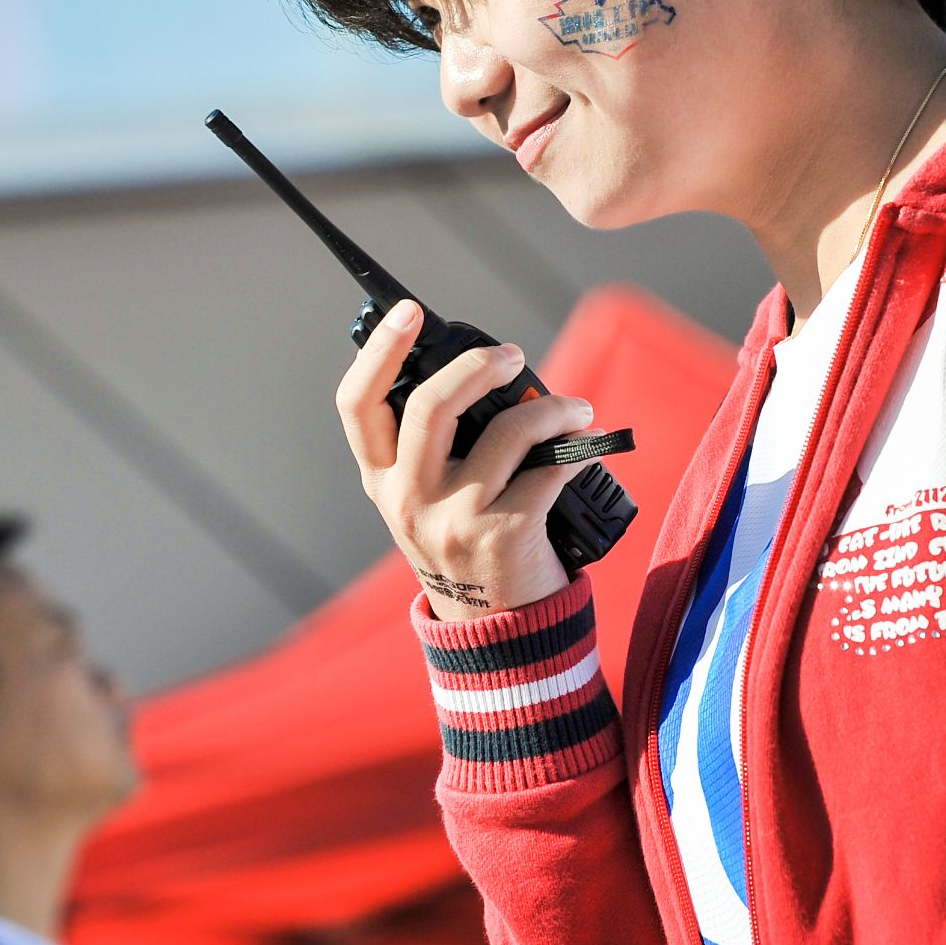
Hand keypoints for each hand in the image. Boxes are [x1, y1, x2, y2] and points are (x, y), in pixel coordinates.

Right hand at [337, 300, 595, 621]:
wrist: (497, 632)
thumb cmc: (467, 546)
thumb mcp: (425, 502)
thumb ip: (431, 447)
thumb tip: (481, 371)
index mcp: (382, 481)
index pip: (357, 405)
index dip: (380, 350)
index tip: (409, 312)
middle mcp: (408, 500)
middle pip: (432, 405)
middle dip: (480, 366)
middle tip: (514, 357)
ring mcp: (455, 519)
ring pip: (508, 430)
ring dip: (554, 409)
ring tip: (575, 409)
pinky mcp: (505, 533)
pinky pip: (552, 467)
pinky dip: (579, 448)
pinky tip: (587, 444)